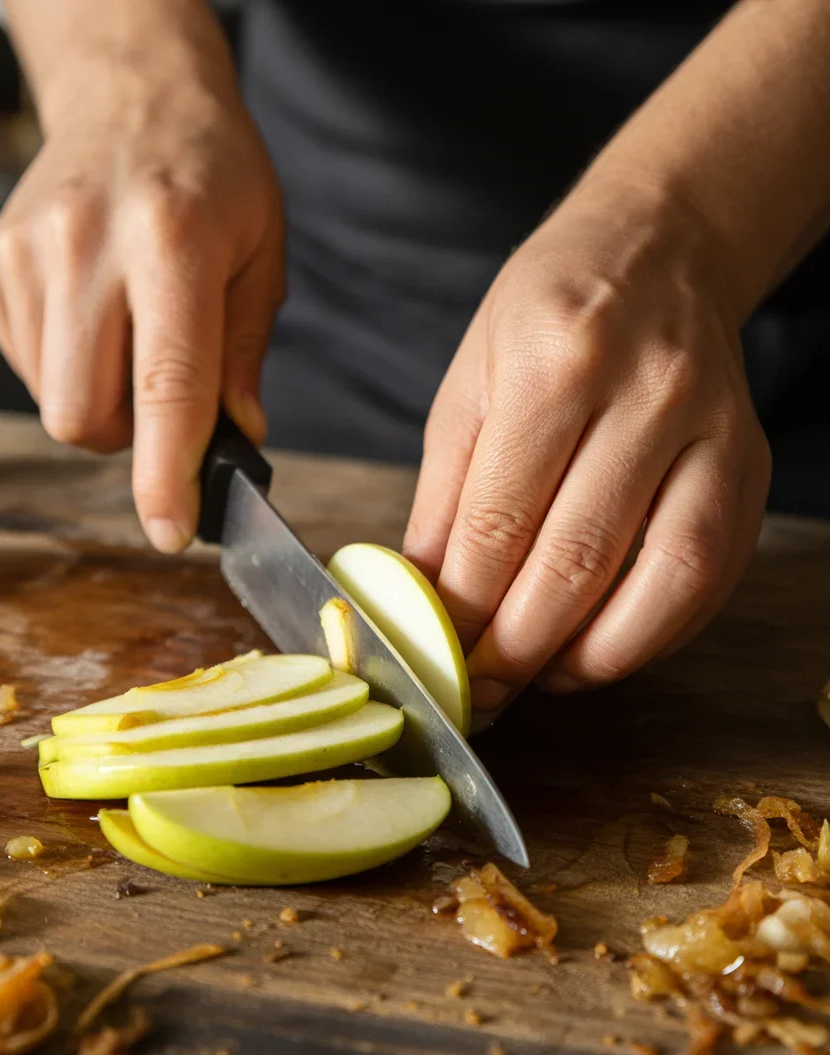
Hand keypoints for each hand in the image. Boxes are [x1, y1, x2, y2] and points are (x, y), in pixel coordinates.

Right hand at [0, 37, 282, 552]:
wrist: (131, 98)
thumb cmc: (212, 176)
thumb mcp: (260, 257)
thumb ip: (244, 356)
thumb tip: (235, 441)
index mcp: (172, 241)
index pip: (166, 388)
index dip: (167, 476)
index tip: (172, 531)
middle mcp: (87, 245)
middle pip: (86, 416)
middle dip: (132, 441)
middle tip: (167, 401)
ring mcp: (28, 254)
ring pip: (55, 403)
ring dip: (103, 403)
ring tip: (133, 337)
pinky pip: (30, 369)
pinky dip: (71, 370)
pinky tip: (96, 318)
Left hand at [404, 176, 770, 708]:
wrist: (656, 252)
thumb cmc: (549, 314)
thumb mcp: (469, 385)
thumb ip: (444, 497)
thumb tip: (418, 597)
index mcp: (557, 362)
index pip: (498, 522)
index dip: (461, 611)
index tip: (436, 659)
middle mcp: (646, 393)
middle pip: (576, 562)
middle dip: (518, 648)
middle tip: (482, 689)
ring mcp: (712, 430)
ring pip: (660, 581)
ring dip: (593, 656)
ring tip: (541, 678)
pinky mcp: (749, 463)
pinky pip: (710, 575)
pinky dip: (656, 632)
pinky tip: (605, 647)